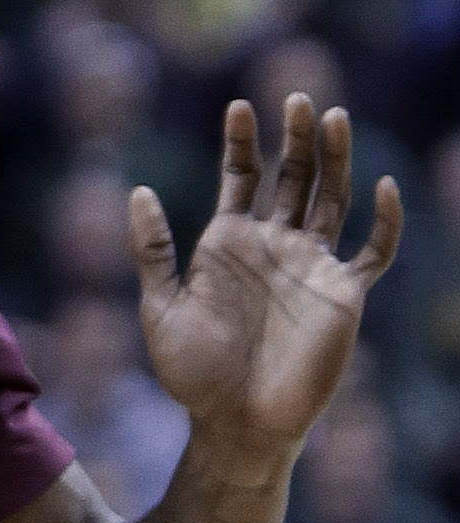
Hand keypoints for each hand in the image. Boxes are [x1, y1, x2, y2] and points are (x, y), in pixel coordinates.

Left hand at [132, 97, 403, 464]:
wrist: (234, 424)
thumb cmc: (193, 375)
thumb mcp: (160, 308)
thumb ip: (152, 251)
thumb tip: (137, 190)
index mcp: (229, 244)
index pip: (241, 178)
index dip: (241, 142)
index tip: (238, 106)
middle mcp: (274, 246)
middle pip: (292, 176)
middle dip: (296, 137)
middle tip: (297, 98)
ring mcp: (311, 266)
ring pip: (332, 197)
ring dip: (334, 158)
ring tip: (333, 116)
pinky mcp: (344, 293)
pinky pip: (374, 249)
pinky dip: (385, 219)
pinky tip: (383, 186)